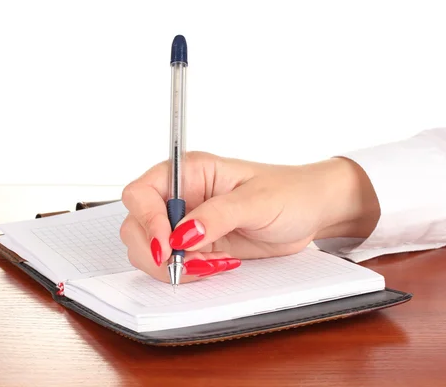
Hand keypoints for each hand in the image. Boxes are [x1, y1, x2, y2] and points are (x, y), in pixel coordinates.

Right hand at [120, 151, 379, 282]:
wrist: (310, 213)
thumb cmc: (289, 192)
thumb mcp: (256, 201)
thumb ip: (217, 215)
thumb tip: (183, 234)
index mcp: (189, 172)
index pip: (142, 192)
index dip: (146, 220)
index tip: (167, 244)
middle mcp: (181, 196)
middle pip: (136, 225)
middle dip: (156, 250)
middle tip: (186, 262)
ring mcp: (185, 223)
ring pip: (148, 249)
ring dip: (172, 265)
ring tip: (210, 263)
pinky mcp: (195, 246)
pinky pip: (173, 265)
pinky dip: (187, 273)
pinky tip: (216, 265)